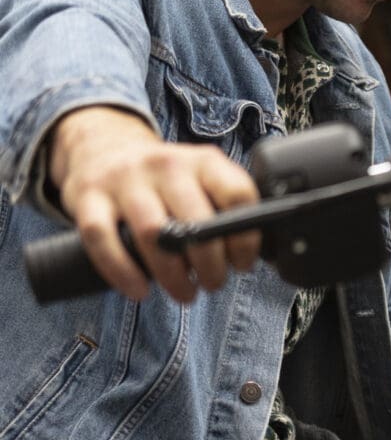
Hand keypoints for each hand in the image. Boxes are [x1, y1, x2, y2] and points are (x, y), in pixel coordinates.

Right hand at [49, 106, 261, 301]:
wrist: (103, 147)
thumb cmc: (166, 181)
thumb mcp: (202, 179)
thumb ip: (226, 209)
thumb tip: (254, 256)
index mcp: (204, 161)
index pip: (236, 195)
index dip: (245, 238)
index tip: (242, 264)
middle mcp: (166, 164)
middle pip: (195, 222)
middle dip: (210, 265)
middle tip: (212, 283)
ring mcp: (124, 179)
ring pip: (152, 234)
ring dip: (172, 275)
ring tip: (184, 292)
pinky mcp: (88, 197)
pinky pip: (103, 240)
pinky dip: (123, 272)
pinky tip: (140, 290)